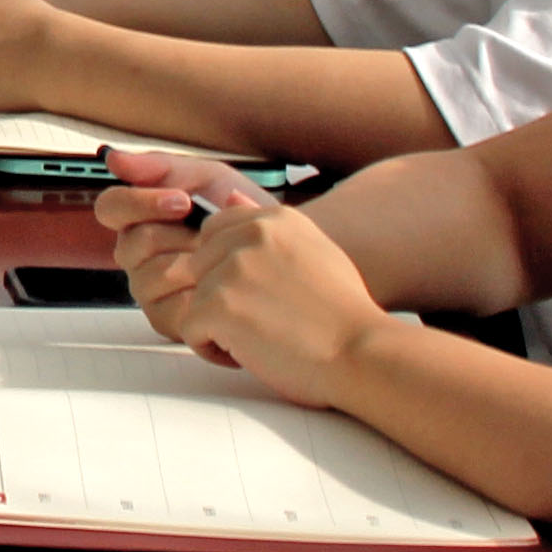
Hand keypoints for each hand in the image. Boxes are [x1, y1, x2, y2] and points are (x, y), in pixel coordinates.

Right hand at [97, 151, 276, 348]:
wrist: (279, 247)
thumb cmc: (240, 214)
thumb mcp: (207, 178)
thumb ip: (160, 167)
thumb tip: (114, 158)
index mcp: (139, 218)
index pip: (111, 207)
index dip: (141, 202)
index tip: (182, 200)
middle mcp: (138, 255)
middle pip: (130, 246)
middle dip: (177, 236)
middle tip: (209, 234)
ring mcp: (150, 289)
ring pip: (150, 278)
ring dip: (192, 264)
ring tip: (220, 258)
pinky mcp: (169, 320)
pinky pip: (170, 308)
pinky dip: (202, 294)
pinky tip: (221, 283)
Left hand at [111, 198, 384, 389]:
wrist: (361, 354)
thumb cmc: (342, 314)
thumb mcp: (314, 251)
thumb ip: (270, 226)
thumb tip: (231, 197)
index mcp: (275, 218)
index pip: (215, 230)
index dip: (224, 269)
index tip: (258, 295)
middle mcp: (251, 234)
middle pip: (197, 265)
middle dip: (219, 297)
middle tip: (264, 321)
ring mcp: (232, 268)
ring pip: (192, 298)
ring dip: (218, 326)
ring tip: (263, 338)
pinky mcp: (217, 304)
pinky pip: (189, 329)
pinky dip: (212, 349)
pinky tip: (251, 354)